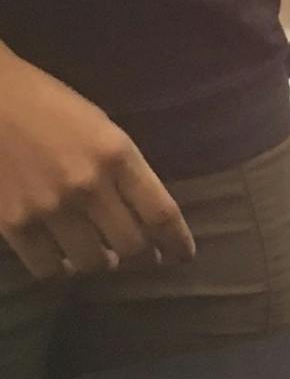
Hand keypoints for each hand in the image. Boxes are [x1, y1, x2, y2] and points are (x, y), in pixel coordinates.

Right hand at [0, 49, 193, 280]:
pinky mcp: (13, 225)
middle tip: (142, 258)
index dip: (177, 242)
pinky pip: (47, 268)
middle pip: (131, 244)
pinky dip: (62, 270)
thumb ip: (123, 169)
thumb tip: (140, 212)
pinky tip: (66, 262)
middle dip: (142, 257)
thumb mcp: (102, 128)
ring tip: (103, 258)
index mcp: (118, 155)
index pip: (161, 213)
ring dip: (103, 264)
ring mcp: (49, 209)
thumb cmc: (50, 107)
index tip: (183, 256)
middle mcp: (89, 186)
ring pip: (92, 262)